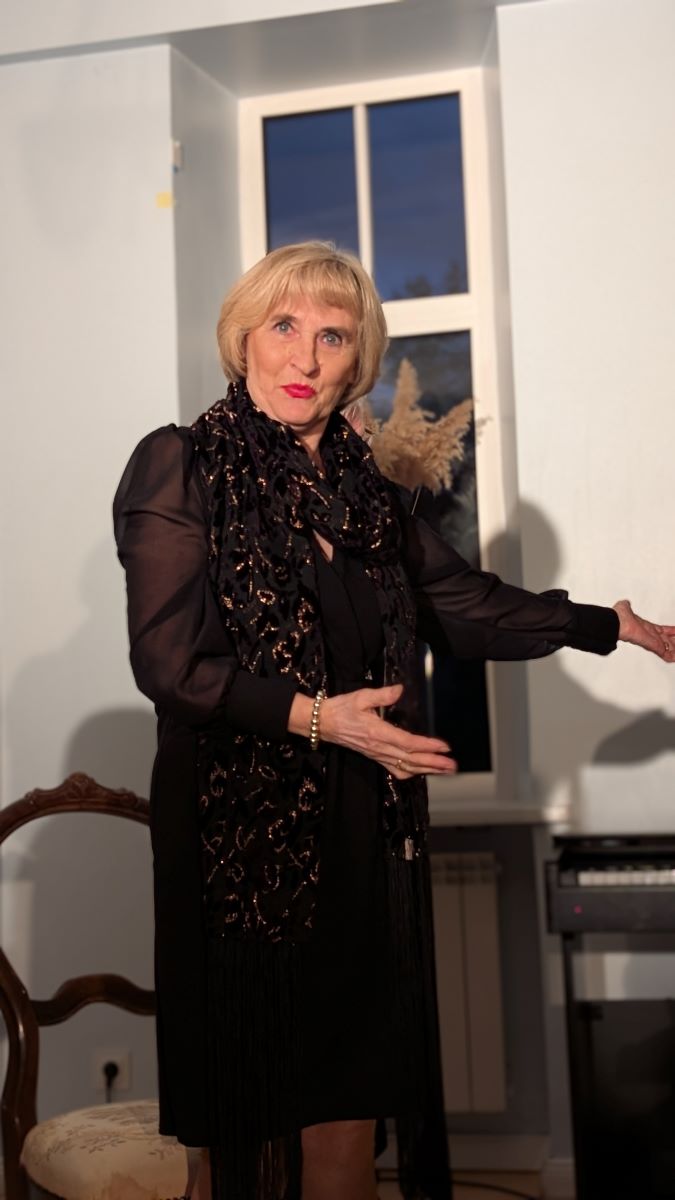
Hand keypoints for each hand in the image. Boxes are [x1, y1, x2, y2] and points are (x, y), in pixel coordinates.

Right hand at [319, 683, 456, 779]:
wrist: (323, 723)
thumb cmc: (342, 708)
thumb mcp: (361, 696)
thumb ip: (382, 695)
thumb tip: (400, 690)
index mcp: (378, 732)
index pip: (408, 742)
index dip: (428, 745)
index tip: (444, 746)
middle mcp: (379, 747)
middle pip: (411, 759)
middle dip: (434, 763)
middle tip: (452, 764)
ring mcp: (377, 755)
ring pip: (406, 767)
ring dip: (427, 769)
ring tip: (444, 770)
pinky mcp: (374, 757)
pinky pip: (394, 770)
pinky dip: (411, 772)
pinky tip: (422, 772)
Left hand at [613, 599, 674, 661]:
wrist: (617, 624)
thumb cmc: (620, 616)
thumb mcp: (625, 608)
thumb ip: (627, 606)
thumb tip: (625, 604)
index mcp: (644, 626)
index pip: (660, 630)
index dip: (668, 631)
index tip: (674, 632)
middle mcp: (648, 634)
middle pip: (665, 640)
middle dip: (673, 642)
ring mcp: (650, 641)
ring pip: (665, 648)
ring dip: (673, 649)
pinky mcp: (651, 645)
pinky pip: (663, 653)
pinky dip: (670, 655)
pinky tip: (674, 657)